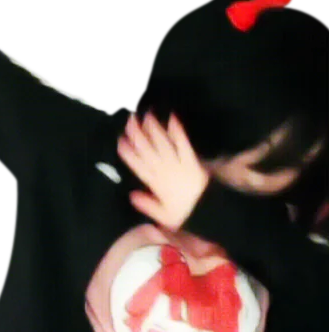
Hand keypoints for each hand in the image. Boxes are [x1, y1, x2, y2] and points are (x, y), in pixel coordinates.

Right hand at [117, 109, 209, 230]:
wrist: (210, 211)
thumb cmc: (187, 213)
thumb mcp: (164, 216)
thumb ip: (147, 205)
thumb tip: (132, 195)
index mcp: (156, 185)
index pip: (138, 166)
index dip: (128, 152)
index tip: (120, 140)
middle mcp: (164, 171)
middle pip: (147, 150)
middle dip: (137, 134)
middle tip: (130, 119)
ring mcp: (178, 164)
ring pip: (162, 144)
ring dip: (154, 129)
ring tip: (146, 116)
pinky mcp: (192, 160)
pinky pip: (183, 143)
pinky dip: (177, 131)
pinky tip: (172, 118)